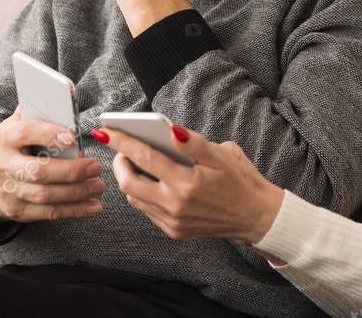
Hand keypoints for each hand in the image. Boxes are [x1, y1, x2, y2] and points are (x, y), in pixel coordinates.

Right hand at [0, 106, 104, 222]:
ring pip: (45, 195)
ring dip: (77, 192)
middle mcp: (3, 165)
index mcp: (5, 137)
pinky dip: (74, 210)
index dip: (49, 134)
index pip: (26, 133)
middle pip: (38, 171)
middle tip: (96, 167)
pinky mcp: (17, 211)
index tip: (73, 138)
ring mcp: (8, 191)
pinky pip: (48, 213)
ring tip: (99, 186)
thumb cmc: (15, 146)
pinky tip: (92, 205)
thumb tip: (65, 102)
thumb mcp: (18, 125)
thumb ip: (39, 114)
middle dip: (71, 171)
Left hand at [101, 125, 284, 247]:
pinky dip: (142, 193)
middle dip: (119, 164)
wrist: (256, 216)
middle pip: (128, 184)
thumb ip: (194, 143)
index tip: (105, 131)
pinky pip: (147, 210)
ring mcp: (173, 221)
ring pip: (135, 199)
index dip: (122, 142)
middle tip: (123, 150)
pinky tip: (151, 180)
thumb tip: (170, 130)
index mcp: (187, 183)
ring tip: (134, 162)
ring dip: (129, 179)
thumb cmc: (240, 181)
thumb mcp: (223, 155)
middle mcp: (176, 205)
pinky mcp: (174, 231)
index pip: (145, 158)